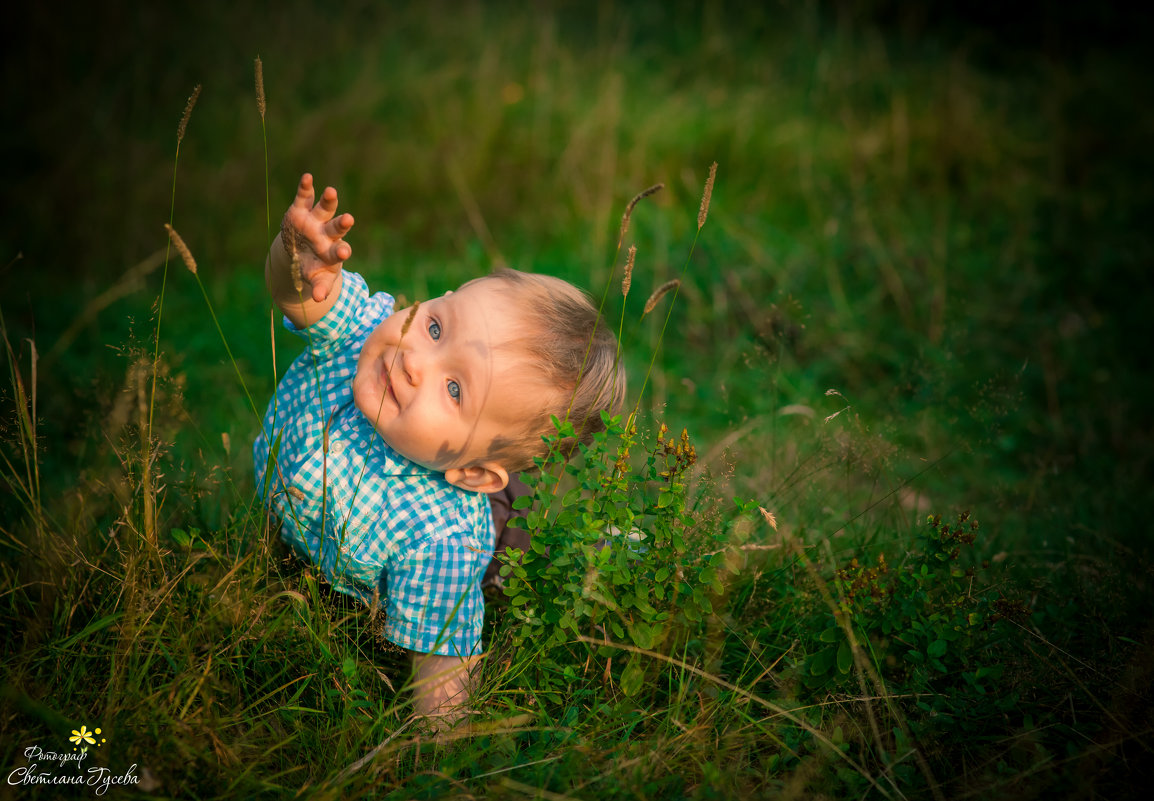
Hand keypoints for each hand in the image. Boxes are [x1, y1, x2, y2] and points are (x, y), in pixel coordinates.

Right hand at [281, 173, 354, 302]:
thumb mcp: (316, 278)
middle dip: (341, 224)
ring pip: (325, 209)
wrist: (300, 253)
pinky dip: (305, 187)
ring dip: (328, 200)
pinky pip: (305, 197)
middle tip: (349, 219)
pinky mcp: (301, 209)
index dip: (341, 251)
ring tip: (331, 192)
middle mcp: (327, 234)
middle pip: (336, 228)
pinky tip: (308, 177)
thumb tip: (318, 299)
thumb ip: (320, 287)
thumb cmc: (313, 267)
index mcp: (332, 251)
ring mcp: (315, 220)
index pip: (339, 251)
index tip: (343, 252)